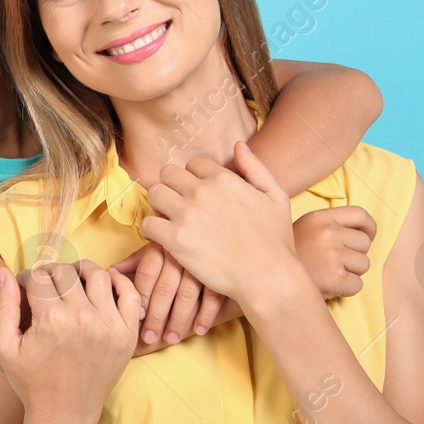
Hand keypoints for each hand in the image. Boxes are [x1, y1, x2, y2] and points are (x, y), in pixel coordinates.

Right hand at [0, 261, 142, 423]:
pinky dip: (118, 281)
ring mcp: (109, 326)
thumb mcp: (5, 347)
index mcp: (51, 320)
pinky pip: (129, 294)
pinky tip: (102, 286)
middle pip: (64, 272)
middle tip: (44, 287)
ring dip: (79, 272)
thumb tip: (3, 271)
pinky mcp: (126, 335)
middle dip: (49, 274)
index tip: (23, 288)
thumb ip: (3, 306)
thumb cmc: (32, 382)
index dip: (25, 279)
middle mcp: (83, 318)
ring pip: (97, 274)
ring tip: (70, 283)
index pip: (37, 277)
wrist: (64, 414)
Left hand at [112, 243, 227, 343]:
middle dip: (156, 315)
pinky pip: (213, 295)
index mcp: (162, 243)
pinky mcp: (224, 270)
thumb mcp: (161, 243)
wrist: (228, 228)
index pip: (147, 273)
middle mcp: (181, 251)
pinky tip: (199, 330)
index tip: (136, 318)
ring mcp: (203, 261)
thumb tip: (112, 272)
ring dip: (179, 320)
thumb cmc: (185, 238)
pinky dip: (206, 314)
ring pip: (187, 294)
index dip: (141, 296)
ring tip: (171, 339)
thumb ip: (137, 258)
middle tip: (149, 337)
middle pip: (164, 287)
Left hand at [139, 141, 301, 307]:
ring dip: (159, 205)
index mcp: (224, 179)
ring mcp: (187, 214)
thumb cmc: (276, 241)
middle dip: (171, 186)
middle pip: (167, 173)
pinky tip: (163, 238)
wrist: (269, 278)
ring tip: (168, 219)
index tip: (197, 194)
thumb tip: (237, 145)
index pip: (193, 164)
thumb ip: (255, 168)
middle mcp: (202, 191)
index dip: (193, 178)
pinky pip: (147, 224)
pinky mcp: (175, 239)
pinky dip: (151, 230)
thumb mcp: (276, 197)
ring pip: (154, 193)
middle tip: (177, 204)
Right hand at [293, 206, 375, 298]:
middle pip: (365, 243)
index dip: (369, 228)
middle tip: (333, 262)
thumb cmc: (290, 256)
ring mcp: (332, 255)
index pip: (360, 215)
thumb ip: (330, 225)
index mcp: (320, 218)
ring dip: (350, 272)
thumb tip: (364, 232)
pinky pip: (357, 284)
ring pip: (364, 265)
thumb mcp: (305, 229)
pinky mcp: (336, 277)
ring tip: (328, 273)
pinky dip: (346, 289)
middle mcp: (328, 233)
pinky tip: (328, 286)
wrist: (269, 278)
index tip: (368, 236)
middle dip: (355, 255)